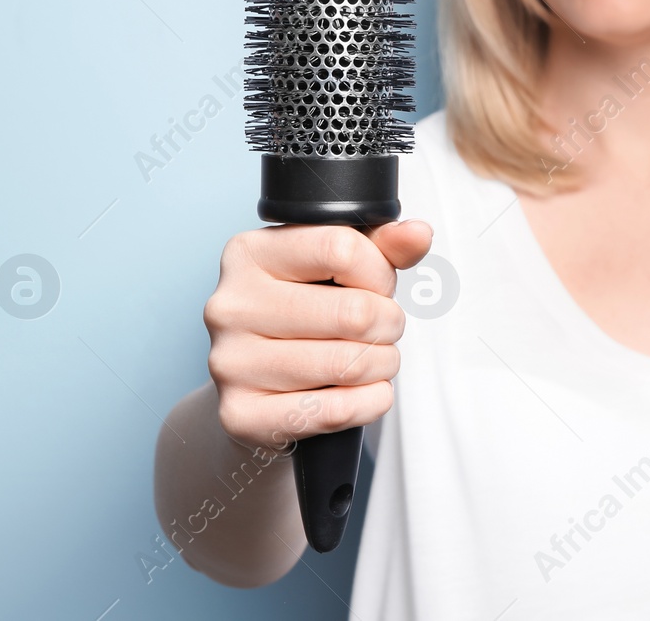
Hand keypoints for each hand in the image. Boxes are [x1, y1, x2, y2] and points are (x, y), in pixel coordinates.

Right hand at [203, 220, 432, 452]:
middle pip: (353, 312)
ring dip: (383, 365)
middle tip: (385, 330)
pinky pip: (336, 410)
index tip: (379, 287)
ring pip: (349, 364)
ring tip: (375, 360)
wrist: (254, 389)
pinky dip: (371, 402)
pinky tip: (365, 392)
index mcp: (248, 253)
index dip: (380, 273)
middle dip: (389, 324)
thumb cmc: (301, 317)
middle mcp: (230, 306)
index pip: (341, 249)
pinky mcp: (241, 415)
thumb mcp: (335, 269)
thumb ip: (381, 247)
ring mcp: (230, 363)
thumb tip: (418, 234)